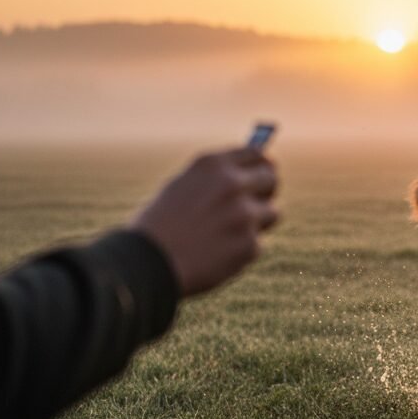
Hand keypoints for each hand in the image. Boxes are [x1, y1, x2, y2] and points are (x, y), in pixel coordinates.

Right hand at [129, 147, 278, 296]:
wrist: (145, 264)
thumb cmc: (158, 227)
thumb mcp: (181, 188)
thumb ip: (214, 181)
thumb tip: (246, 178)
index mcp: (212, 165)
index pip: (255, 153)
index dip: (262, 164)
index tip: (265, 170)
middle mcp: (232, 184)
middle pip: (271, 179)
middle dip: (267, 190)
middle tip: (261, 200)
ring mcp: (244, 214)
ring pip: (271, 213)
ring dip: (257, 223)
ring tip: (228, 234)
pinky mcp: (249, 244)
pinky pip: (256, 243)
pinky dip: (241, 250)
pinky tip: (217, 255)